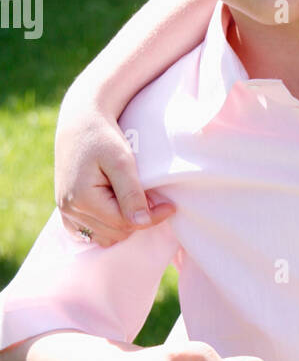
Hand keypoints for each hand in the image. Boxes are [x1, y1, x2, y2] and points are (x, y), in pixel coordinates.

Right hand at [55, 91, 174, 245]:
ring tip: (131, 201)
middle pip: (116, 233)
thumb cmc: (103, 137)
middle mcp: (69, 209)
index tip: (170, 206)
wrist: (81, 123)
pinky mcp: (66, 211)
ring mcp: (65, 212)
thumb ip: (132, 193)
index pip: (125, 223)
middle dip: (136, 219)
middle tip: (150, 199)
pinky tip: (116, 210)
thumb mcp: (122, 161)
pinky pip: (90, 234)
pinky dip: (106, 228)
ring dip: (122, 225)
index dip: (151, 217)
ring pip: (105, 237)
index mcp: (82, 198)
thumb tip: (142, 222)